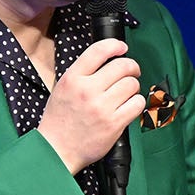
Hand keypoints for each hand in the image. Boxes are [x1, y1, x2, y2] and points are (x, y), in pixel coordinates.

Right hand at [36, 39, 142, 172]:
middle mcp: (88, 90)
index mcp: (73, 78)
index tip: (123, 47)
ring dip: (133, 87)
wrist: (57, 149)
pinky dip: (137, 102)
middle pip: (122, 66)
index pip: (98, 51)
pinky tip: (129, 105)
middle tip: (132, 72)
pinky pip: (137, 104)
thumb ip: (82, 73)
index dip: (115, 45)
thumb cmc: (60, 119)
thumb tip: (107, 60)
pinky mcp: (114, 123)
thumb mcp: (63, 88)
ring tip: (126, 93)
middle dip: (132, 67)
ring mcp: (102, 107)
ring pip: (132, 84)